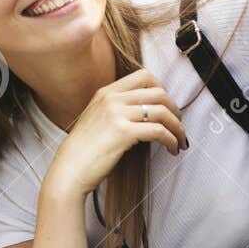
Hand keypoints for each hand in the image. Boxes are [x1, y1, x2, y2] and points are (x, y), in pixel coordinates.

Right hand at [43, 69, 186, 202]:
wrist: (68, 171)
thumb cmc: (83, 152)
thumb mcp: (96, 119)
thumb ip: (116, 109)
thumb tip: (146, 113)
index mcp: (105, 92)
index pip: (144, 76)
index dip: (162, 89)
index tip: (167, 106)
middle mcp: (112, 98)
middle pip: (158, 92)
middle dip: (174, 109)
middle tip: (178, 125)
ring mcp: (117, 114)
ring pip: (162, 111)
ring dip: (177, 127)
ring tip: (180, 140)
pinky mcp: (123, 132)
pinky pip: (159, 131)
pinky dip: (171, 139)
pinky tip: (172, 148)